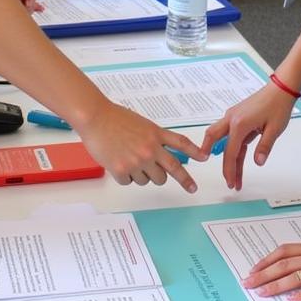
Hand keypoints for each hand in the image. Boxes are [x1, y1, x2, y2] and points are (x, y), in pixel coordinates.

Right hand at [76, 103, 206, 191]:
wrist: (95, 118)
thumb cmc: (115, 119)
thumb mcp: (143, 125)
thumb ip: (155, 140)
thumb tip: (162, 157)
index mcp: (156, 134)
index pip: (182, 144)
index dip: (195, 153)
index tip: (204, 160)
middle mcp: (150, 149)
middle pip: (171, 172)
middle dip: (167, 176)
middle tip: (176, 182)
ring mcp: (137, 161)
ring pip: (149, 180)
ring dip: (142, 174)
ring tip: (127, 159)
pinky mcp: (122, 170)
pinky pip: (130, 182)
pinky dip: (124, 176)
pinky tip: (115, 161)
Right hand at [201, 82, 296, 190]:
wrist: (281, 88)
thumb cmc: (278, 105)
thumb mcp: (274, 129)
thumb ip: (264, 147)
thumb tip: (258, 162)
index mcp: (239, 123)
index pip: (230, 152)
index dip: (230, 169)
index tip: (231, 182)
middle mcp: (232, 119)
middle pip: (214, 139)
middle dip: (219, 161)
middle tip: (224, 178)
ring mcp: (233, 117)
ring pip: (221, 138)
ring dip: (226, 156)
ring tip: (234, 175)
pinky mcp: (238, 117)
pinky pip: (231, 135)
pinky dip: (233, 148)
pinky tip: (239, 160)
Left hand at [242, 230, 300, 300]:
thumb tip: (297, 264)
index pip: (283, 252)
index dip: (266, 260)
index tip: (253, 269)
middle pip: (283, 265)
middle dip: (263, 275)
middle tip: (248, 284)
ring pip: (295, 277)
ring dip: (276, 285)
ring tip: (262, 293)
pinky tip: (291, 300)